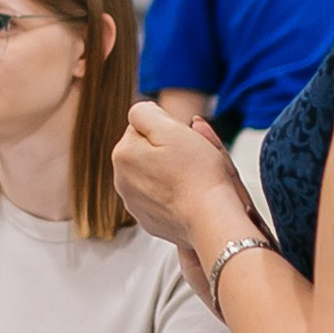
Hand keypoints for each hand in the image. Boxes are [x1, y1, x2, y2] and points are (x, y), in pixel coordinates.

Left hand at [112, 102, 259, 258]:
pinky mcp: (150, 220)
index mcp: (122, 154)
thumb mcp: (171, 128)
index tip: (183, 140)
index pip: (143, 126)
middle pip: (147, 151)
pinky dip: (174, 195)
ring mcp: (134, 203)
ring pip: (155, 174)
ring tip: (191, 179)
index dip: (168, 128)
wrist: (211, 218)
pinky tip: (188, 196)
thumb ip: (145, 113)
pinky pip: (162, 198)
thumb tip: (141, 113)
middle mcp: (122, 180)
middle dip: (167, 151)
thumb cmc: (198, 174)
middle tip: (191, 159)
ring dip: (170, 172)